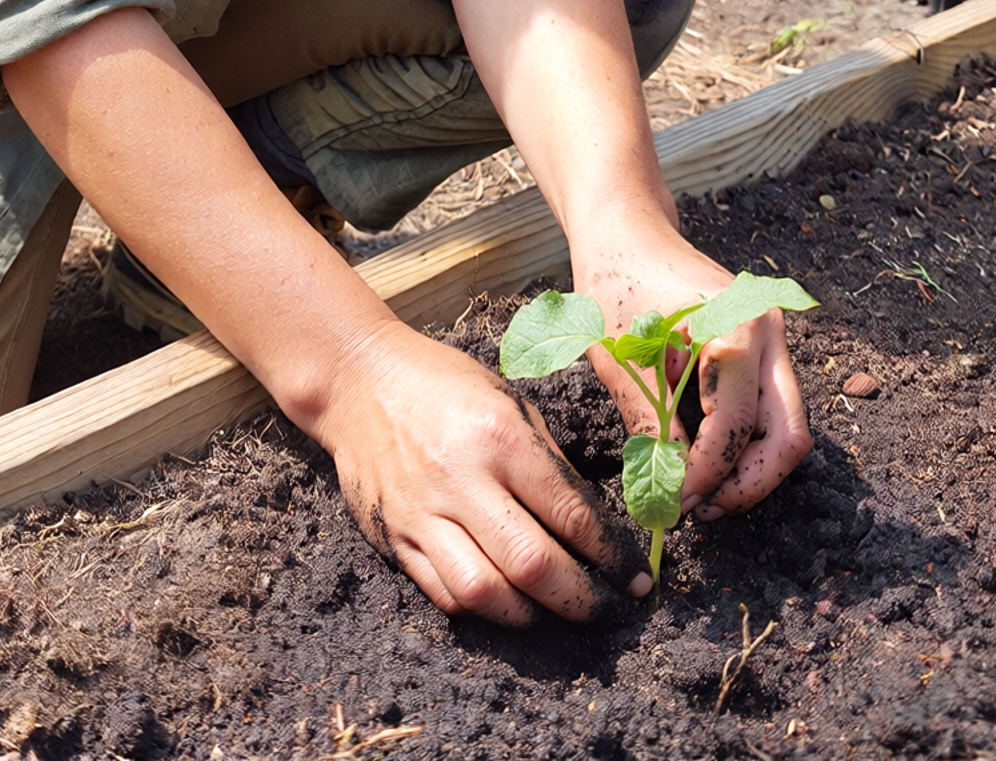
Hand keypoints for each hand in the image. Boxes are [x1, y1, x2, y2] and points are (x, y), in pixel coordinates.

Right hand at [314, 319, 649, 624]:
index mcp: (501, 436)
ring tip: (556, 613)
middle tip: (609, 610)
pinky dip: (480, 608)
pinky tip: (504, 601)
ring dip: (532, 615)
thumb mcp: (509, 402)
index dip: (613, 556)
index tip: (636, 579)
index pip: (571, 514)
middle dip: (583, 600)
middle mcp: (461, 479)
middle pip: (533, 565)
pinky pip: (443, 594)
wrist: (359, 379)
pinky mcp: (393, 537)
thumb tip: (593, 526)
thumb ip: (548, 462)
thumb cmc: (446, 384)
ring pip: (485, 593)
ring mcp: (422, 513)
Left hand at [572, 231, 809, 522]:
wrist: (625, 229)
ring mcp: (772, 336)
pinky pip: (771, 406)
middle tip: (703, 509)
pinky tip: (707, 457)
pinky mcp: (762, 343)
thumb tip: (669, 494)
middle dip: (750, 482)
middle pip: (789, 435)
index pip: (735, 427)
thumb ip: (651, 427)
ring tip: (700, 490)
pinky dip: (747, 440)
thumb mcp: (623, 362)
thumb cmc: (614, 283)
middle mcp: (768, 332)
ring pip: (786, 425)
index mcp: (737, 328)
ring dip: (751, 466)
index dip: (707, 475)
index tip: (676, 504)